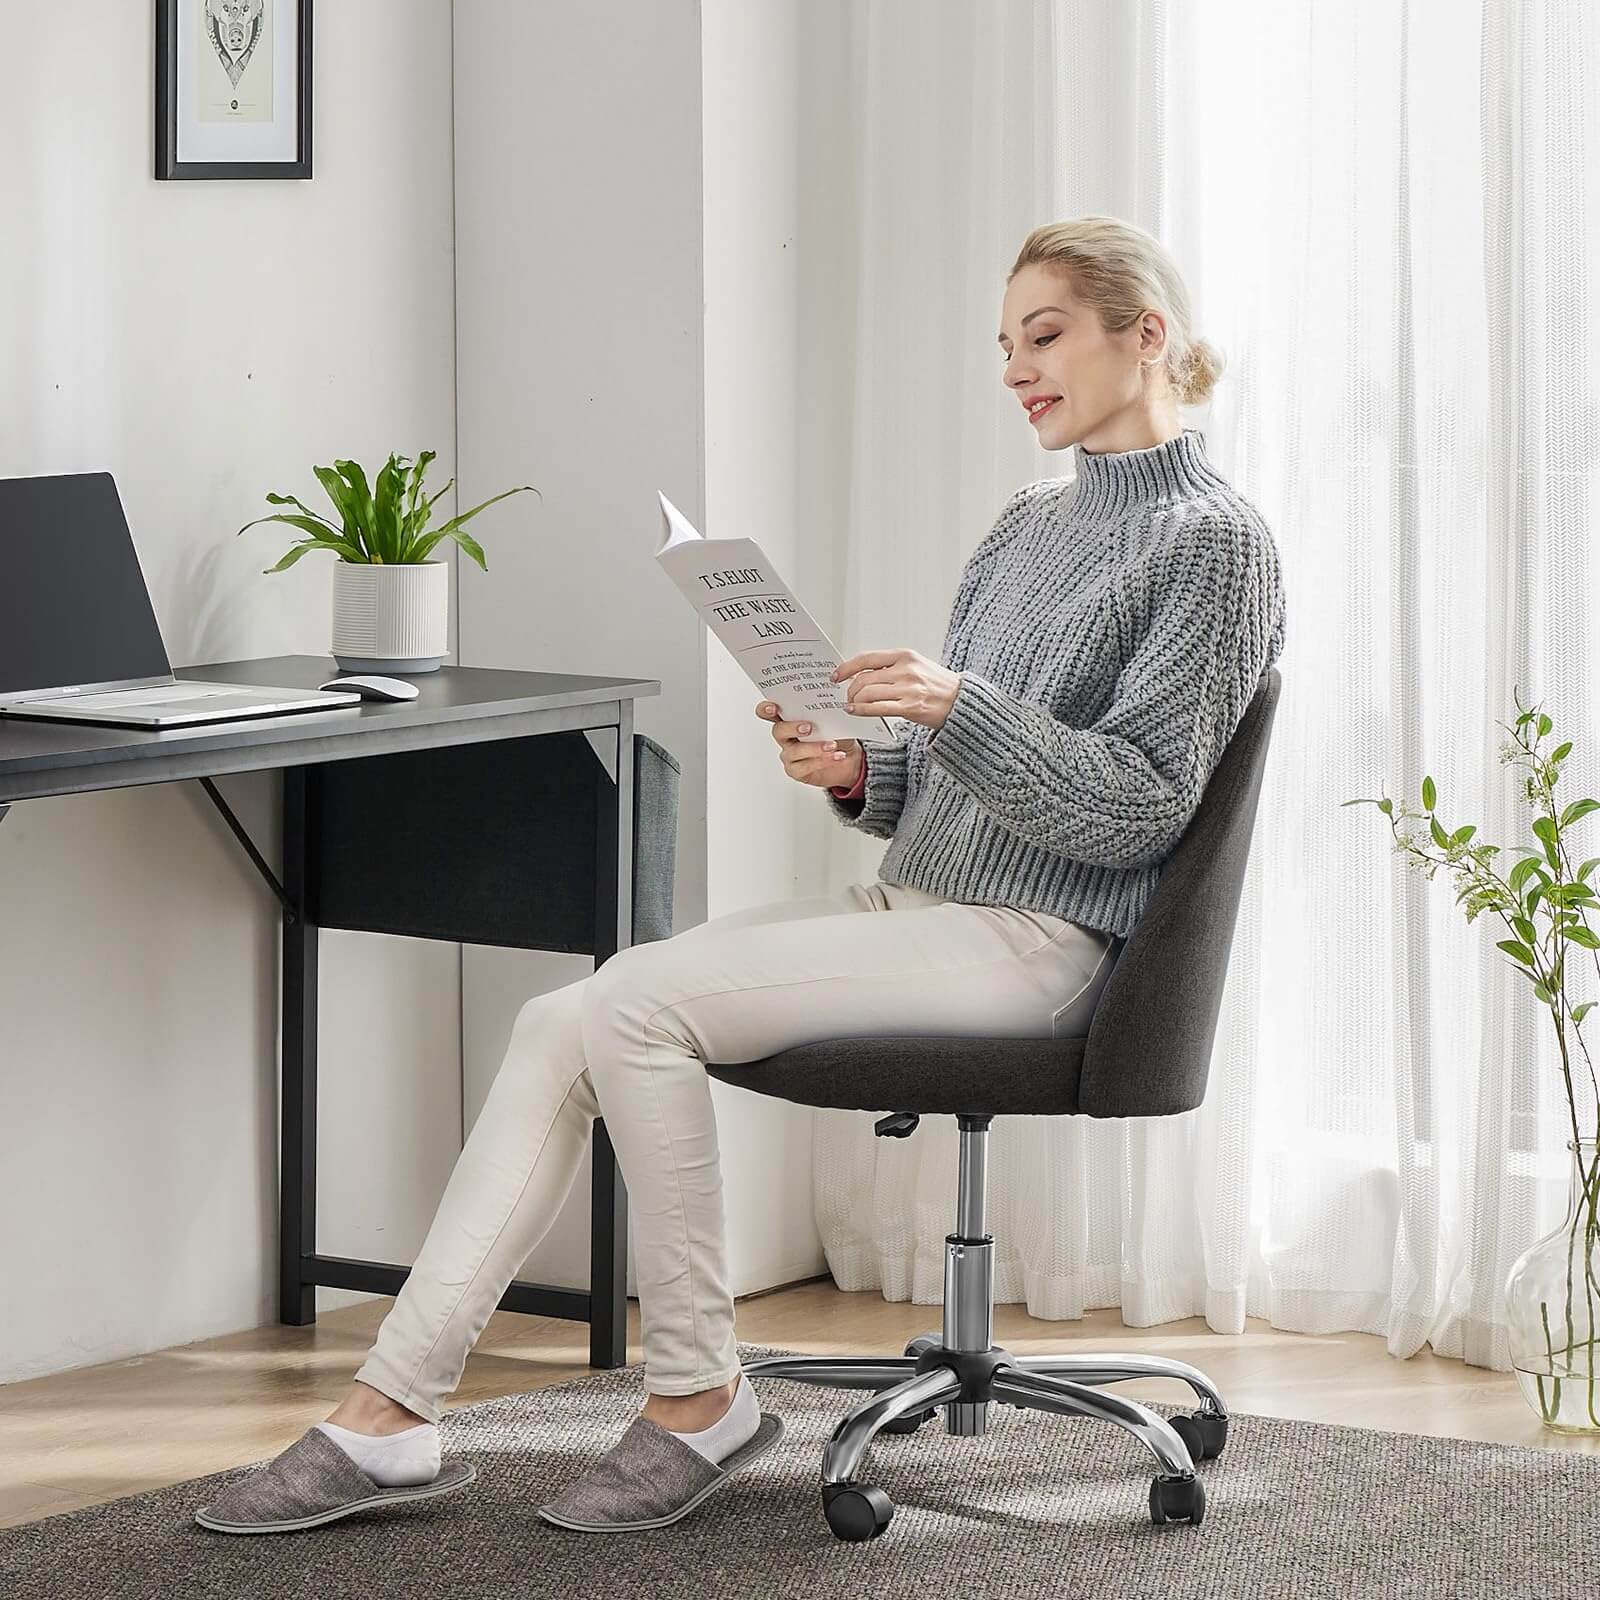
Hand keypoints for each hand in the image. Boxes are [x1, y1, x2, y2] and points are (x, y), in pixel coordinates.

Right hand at [755, 700, 864, 788]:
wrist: (850, 757)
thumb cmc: (837, 732)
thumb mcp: (835, 714)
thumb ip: (829, 700)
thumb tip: (834, 684)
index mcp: (790, 717)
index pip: (769, 711)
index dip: (766, 709)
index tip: (774, 707)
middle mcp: (786, 735)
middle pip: (778, 731)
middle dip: (792, 728)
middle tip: (809, 727)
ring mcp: (790, 753)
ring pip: (794, 751)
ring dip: (814, 748)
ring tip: (832, 745)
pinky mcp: (797, 770)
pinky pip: (804, 767)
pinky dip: (821, 761)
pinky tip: (836, 756)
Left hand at [831, 647, 960, 730]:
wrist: (961, 701)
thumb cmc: (938, 684)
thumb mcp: (916, 665)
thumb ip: (891, 667)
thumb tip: (863, 673)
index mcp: (905, 655)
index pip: (867, 658)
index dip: (847, 667)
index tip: (836, 675)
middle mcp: (906, 670)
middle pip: (864, 678)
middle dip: (850, 689)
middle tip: (846, 695)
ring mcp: (908, 689)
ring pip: (868, 693)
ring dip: (854, 700)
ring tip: (851, 704)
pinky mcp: (910, 707)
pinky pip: (877, 708)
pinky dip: (861, 710)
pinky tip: (856, 711)